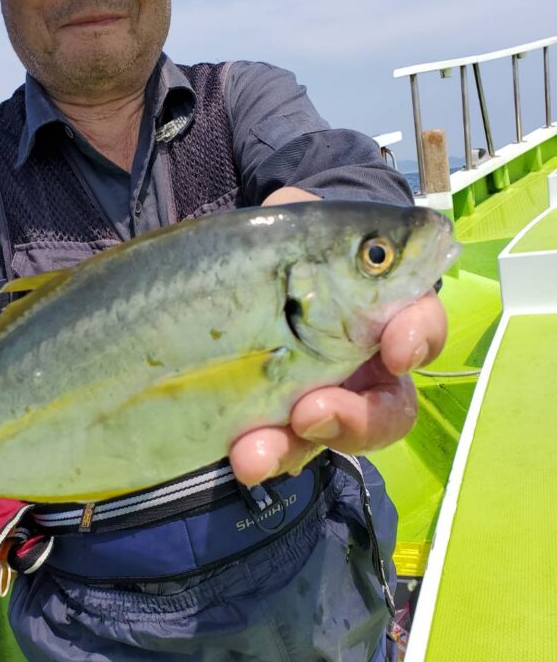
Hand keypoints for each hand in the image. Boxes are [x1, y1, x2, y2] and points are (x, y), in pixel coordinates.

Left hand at [228, 187, 447, 484]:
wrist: (253, 265)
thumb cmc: (296, 239)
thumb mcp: (302, 217)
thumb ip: (312, 214)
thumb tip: (298, 206)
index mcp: (387, 310)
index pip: (421, 329)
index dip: (417, 339)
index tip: (396, 348)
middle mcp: (366, 365)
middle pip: (386, 410)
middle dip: (356, 419)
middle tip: (311, 413)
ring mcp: (322, 398)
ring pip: (328, 440)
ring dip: (294, 450)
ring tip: (253, 454)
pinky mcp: (277, 418)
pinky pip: (280, 448)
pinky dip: (261, 455)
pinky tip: (240, 455)